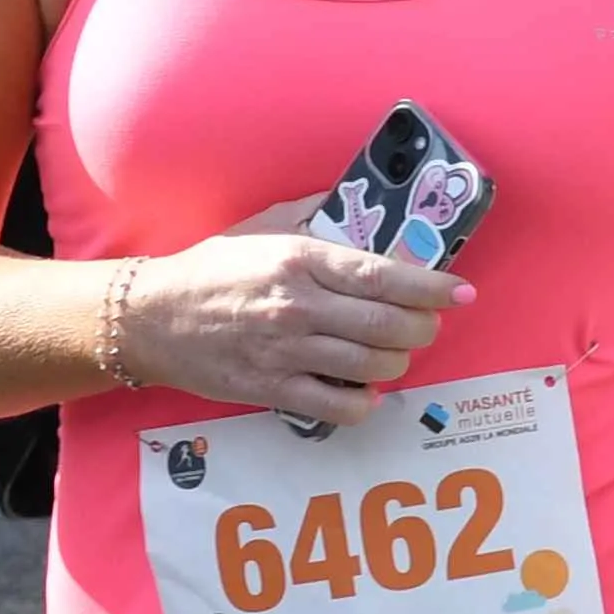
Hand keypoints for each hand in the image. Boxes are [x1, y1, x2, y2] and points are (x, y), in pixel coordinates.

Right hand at [116, 222, 469, 427]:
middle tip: (429, 325)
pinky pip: (341, 406)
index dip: (433, 287)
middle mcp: (298, 306)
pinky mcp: (273, 389)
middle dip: (424, 328)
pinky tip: (366, 389)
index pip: (384, 276)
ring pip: (373, 366)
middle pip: (389, 325)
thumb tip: (360, 206)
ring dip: (398, 361)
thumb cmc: (210, 269)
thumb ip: (313, 215)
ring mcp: (286, 352)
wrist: (151, 318)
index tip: (461, 293)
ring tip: (396, 352)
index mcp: (299, 260)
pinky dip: (366, 401)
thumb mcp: (261, 227)